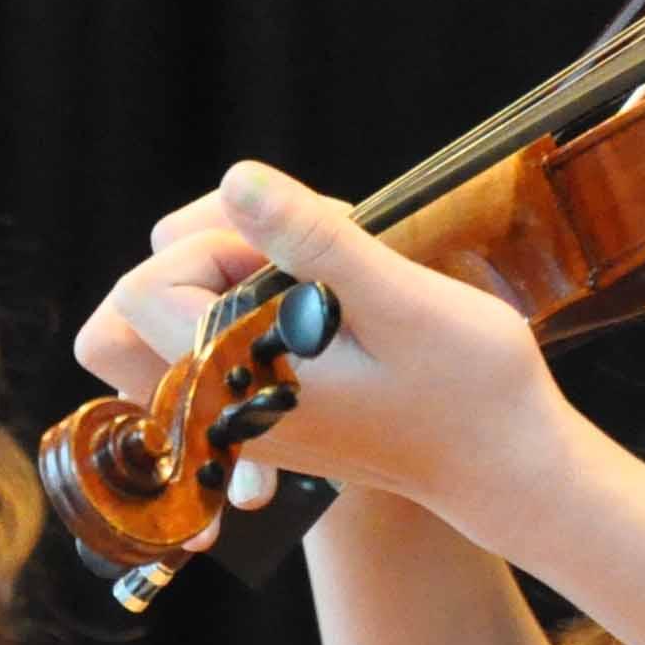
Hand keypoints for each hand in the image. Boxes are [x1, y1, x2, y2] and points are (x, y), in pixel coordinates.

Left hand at [78, 162, 585, 547]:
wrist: (508, 464)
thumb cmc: (469, 387)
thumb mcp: (397, 300)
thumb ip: (311, 240)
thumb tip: (234, 180)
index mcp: (235, 387)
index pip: (142, 289)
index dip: (210, 244)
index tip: (297, 251)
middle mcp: (219, 411)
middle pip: (136, 306)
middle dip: (205, 252)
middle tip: (299, 253)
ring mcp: (234, 417)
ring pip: (169, 323)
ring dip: (230, 275)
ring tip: (321, 275)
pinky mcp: (260, 411)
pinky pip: (210, 344)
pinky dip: (249, 308)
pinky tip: (325, 306)